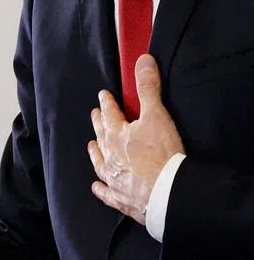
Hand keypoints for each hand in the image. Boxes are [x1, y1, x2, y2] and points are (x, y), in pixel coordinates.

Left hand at [88, 54, 183, 225]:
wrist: (167, 194)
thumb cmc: (162, 154)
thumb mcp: (157, 116)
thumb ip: (148, 88)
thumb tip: (143, 60)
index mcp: (117, 135)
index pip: (109, 113)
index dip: (106, 103)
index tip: (102, 96)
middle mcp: (111, 156)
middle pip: (102, 136)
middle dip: (98, 124)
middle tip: (94, 115)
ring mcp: (114, 179)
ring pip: (100, 163)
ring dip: (96, 153)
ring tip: (91, 146)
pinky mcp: (122, 199)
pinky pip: (106, 193)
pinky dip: (101, 189)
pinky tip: (96, 187)